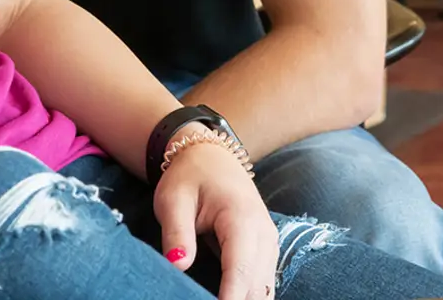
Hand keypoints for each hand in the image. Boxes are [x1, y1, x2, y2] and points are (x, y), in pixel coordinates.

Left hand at [154, 139, 278, 299]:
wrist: (210, 156)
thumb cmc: (189, 176)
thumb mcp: (173, 198)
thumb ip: (177, 232)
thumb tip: (179, 265)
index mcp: (241, 217)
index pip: (240, 271)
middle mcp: (263, 232)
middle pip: (257, 287)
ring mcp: (269, 242)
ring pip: (264, 290)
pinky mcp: (267, 250)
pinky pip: (263, 284)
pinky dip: (249, 296)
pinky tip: (229, 299)